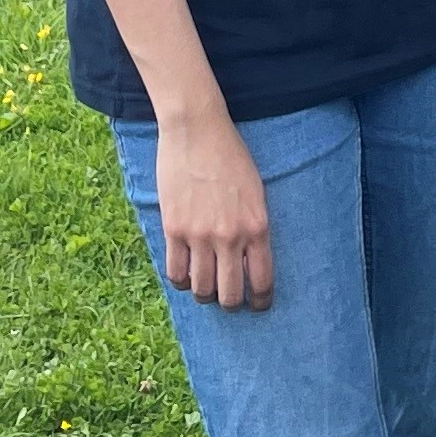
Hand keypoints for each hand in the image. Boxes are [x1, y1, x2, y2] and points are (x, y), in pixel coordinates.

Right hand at [155, 109, 272, 310]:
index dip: (260, 301)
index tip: (257, 305)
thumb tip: (250, 261)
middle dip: (230, 304)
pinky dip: (181, 281)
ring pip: (201, 289)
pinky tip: (185, 276)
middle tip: (228, 301)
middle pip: (229, 294)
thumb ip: (255, 228)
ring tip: (206, 289)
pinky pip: (175, 272)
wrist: (197, 130)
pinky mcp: (173, 228)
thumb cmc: (231, 157)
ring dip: (204, 295)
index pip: (261, 281)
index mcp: (257, 227)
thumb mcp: (256, 192)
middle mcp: (230, 236)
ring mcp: (199, 234)